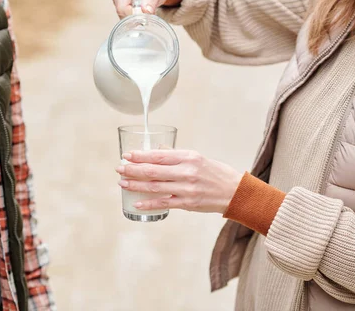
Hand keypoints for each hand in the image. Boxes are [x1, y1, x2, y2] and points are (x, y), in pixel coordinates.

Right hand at [109, 0, 178, 18]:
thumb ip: (151, 1)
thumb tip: (146, 12)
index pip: (122, 8)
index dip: (133, 17)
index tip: (146, 21)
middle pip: (121, 12)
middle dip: (134, 18)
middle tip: (148, 18)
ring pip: (122, 14)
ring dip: (134, 17)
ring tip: (146, 12)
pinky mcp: (119, 0)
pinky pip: (124, 13)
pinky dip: (133, 15)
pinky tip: (142, 11)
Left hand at [115, 150, 241, 213]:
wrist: (235, 192)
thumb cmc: (215, 173)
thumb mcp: (198, 158)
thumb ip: (176, 156)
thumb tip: (156, 151)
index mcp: (189, 157)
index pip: (158, 156)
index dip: (140, 156)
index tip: (127, 155)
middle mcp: (187, 172)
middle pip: (153, 171)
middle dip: (133, 170)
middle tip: (119, 169)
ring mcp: (186, 189)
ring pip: (154, 187)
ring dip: (135, 185)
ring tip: (122, 183)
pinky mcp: (187, 204)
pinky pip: (163, 203)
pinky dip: (148, 203)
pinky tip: (136, 202)